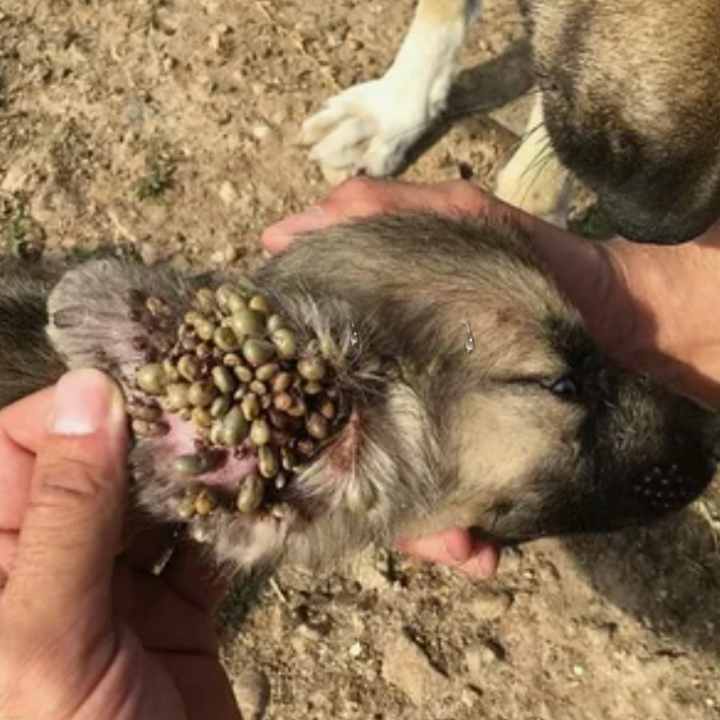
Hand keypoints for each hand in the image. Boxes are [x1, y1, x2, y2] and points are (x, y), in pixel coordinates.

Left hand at [0, 370, 239, 719]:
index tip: (153, 382)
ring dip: (204, 478)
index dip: (81, 411)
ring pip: (156, 506)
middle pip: (100, 471)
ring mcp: (114, 591)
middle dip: (158, 439)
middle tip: (222, 407)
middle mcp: (46, 568)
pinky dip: (231, 526)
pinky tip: (262, 499)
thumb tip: (90, 392)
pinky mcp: (172, 615)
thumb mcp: (46, 637)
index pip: (21, 452)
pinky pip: (200, 552)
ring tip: (252, 441)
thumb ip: (66, 515)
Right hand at [261, 177, 719, 577]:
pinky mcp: (491, 467)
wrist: (615, 308)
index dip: (300, 427)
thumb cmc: (532, 260)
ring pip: (405, 509)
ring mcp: (448, 443)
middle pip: (353, 467)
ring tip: (448, 543)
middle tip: (365, 509)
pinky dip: (463, 543)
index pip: (322, 399)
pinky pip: (462, 520)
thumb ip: (383, 211)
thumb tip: (280, 234)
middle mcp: (405, 409)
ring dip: (421, 537)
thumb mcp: (458, 218)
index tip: (286, 452)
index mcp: (382, 361)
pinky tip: (478, 553)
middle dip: (358, 500)